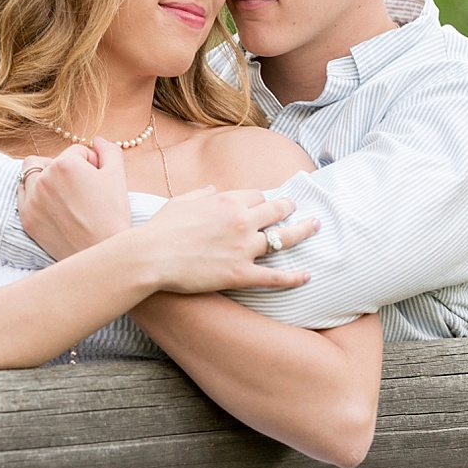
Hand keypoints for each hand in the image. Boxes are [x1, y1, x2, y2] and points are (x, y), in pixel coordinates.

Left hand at [18, 139, 131, 258]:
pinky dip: (34, 195)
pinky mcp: (27, 219)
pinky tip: (52, 206)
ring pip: (31, 174)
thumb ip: (108, 150)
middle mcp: (43, 179)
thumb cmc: (112, 215)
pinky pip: (23, 196)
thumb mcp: (117, 175)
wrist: (102, 253)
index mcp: (65, 164)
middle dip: (68, 169)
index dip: (91, 163)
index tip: (98, 180)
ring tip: (64, 195)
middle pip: (53, 161)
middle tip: (82, 188)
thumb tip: (97, 141)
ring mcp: (31, 200)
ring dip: (46, 177)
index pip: (76, 152)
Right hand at [137, 187, 317, 295]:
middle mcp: (240, 220)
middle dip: (288, 208)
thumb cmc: (162, 228)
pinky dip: (293, 276)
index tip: (266, 202)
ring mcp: (243, 247)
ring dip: (301, 232)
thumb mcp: (181, 201)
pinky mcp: (241, 274)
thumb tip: (212, 190)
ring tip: (314, 227)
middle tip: (297, 208)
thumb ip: (201, 193)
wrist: (152, 256)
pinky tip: (307, 275)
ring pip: (282, 239)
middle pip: (274, 210)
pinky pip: (275, 276)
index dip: (262, 199)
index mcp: (226, 200)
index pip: (255, 195)